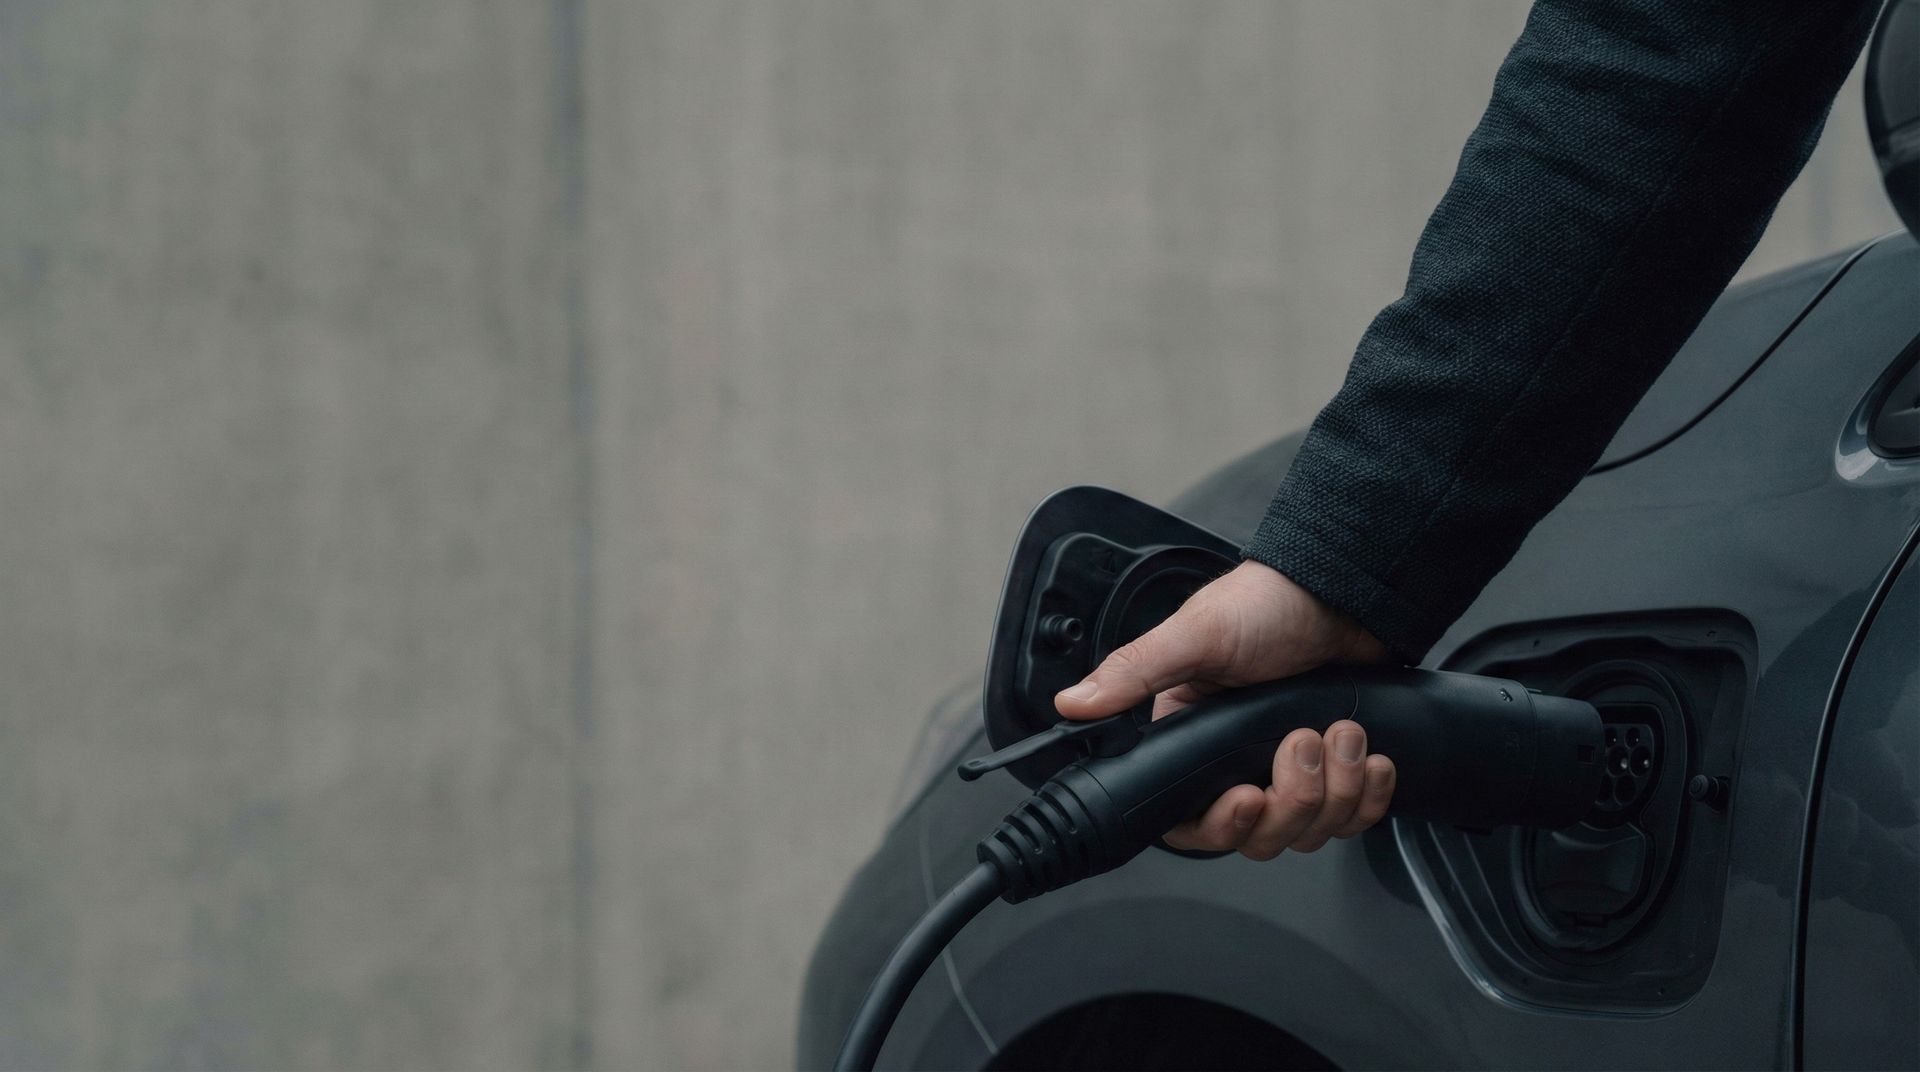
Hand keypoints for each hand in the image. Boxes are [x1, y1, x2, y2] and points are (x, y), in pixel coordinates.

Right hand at [1054, 560, 1396, 858]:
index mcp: (1192, 740)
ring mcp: (1291, 771)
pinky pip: (1353, 818)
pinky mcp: (1338, 772)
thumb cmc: (1266, 605)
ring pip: (1309, 831)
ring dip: (1335, 789)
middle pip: (1259, 836)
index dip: (1220, 826)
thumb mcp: (1196, 635)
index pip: (1192, 820)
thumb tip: (1071, 703)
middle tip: (1302, 742)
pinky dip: (1368, 794)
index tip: (1245, 799)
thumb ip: (1135, 673)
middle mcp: (1238, 763)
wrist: (1344, 590)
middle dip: (1291, 800)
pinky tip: (1371, 756)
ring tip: (1341, 732)